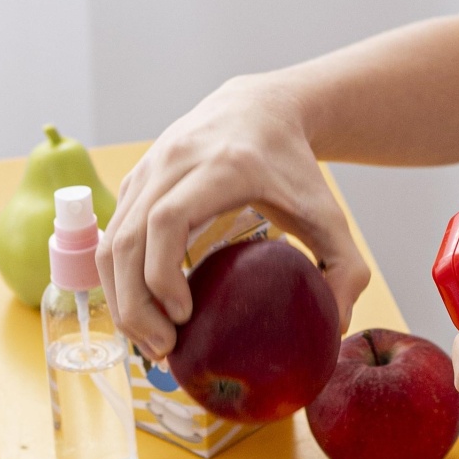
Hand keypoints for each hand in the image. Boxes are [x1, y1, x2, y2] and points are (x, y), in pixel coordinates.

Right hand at [98, 74, 371, 356]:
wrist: (262, 108)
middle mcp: (175, 161)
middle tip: (161, 349)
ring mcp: (149, 168)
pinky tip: (143, 312)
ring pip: (111, 239)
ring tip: (150, 341)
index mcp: (221, 167)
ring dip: (120, 298)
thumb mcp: (331, 215)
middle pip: (128, 237)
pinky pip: (111, 234)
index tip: (184, 316)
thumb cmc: (295, 167)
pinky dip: (118, 278)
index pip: (167, 220)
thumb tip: (336, 326)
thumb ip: (347, 269)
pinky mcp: (136, 179)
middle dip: (135, 304)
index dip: (163, 273)